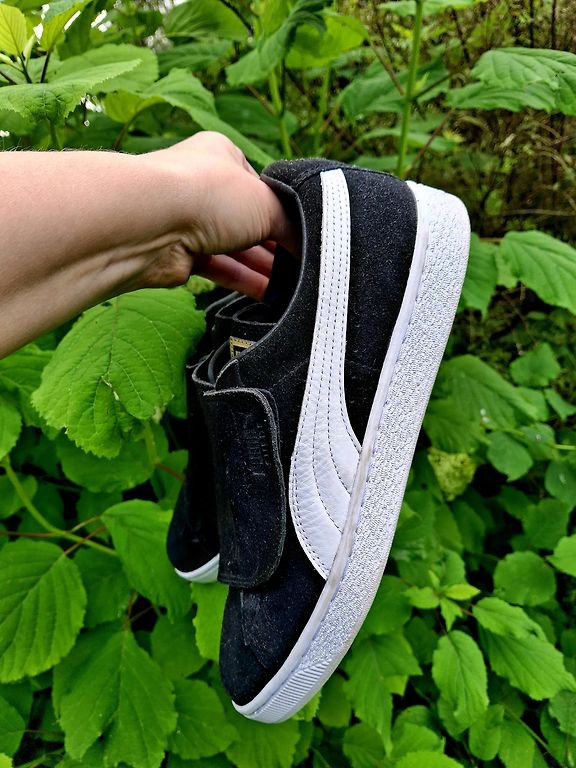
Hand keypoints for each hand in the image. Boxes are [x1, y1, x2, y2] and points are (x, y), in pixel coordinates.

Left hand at [141, 132, 299, 298]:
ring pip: (236, 248)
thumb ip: (289, 224)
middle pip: (250, 221)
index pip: (262, 188)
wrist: (151, 223)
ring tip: (293, 287)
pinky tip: (269, 295)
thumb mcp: (266, 202)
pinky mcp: (181, 255)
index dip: (285, 213)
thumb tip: (304, 244)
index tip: (307, 237)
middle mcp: (205, 187)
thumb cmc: (210, 195)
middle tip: (304, 267)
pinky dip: (244, 281)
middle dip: (276, 245)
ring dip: (263, 267)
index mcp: (223, 157)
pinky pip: (220, 269)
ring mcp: (191, 222)